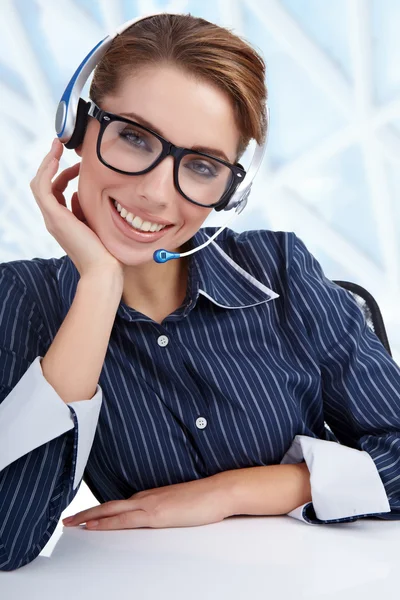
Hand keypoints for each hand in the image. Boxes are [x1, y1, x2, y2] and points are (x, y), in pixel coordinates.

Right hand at [30, 137, 124, 278]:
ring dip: (48, 162)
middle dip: (51, 163)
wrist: (103, 270)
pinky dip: (47, 171)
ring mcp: (52, 218)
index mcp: (63, 220)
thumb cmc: (105, 251)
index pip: (55, 191)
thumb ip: (85, 209)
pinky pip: (43, 188)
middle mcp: (54, 219)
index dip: (63, 173)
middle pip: (44, 184)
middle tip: (60, 145)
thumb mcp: (95, 224)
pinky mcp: (55, 217)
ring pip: (40, 183)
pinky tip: (57, 159)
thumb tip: (79, 194)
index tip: (77, 162)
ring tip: (58, 146)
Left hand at [62, 476, 232, 529]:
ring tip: (71, 524)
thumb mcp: (179, 505)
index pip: (119, 505)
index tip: (83, 517)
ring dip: (89, 518)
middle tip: (67, 521)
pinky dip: (105, 523)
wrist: (219, 491)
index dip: (99, 511)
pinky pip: (124, 520)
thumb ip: (165, 510)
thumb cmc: (204, 499)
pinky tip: (94, 527)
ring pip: (111, 511)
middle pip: (109, 506)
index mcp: (151, 496)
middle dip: (86, 514)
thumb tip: (157, 517)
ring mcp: (150, 505)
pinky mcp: (156, 515)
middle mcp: (146, 498)